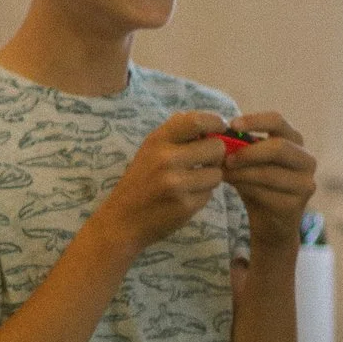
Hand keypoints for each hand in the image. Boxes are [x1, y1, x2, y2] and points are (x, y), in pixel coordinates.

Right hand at [94, 111, 228, 252]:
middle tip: (205, 162)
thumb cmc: (139, 182)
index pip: (196, 121)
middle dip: (216, 155)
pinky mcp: (185, 205)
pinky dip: (201, 195)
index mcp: (157, 141)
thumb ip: (175, 134)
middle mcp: (166, 159)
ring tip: (193, 182)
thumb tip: (207, 121)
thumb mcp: (148, 150)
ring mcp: (176, 183)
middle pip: (216, 148)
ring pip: (217, 173)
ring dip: (210, 178)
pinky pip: (209, 194)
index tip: (221, 128)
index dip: (215, 122)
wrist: (122, 220)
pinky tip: (185, 197)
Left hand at [219, 112, 316, 242]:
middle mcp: (306, 159)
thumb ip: (238, 149)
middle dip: (248, 152)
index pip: (278, 121)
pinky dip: (245, 188)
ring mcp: (304, 182)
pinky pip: (266, 193)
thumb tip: (211, 135)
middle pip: (278, 147)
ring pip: (269, 172)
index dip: (255, 121)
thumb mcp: (248, 163)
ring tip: (222, 173)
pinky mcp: (296, 204)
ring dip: (241, 173)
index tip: (232, 125)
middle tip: (225, 159)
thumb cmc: (257, 185)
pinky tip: (233, 186)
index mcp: (295, 141)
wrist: (271, 223)